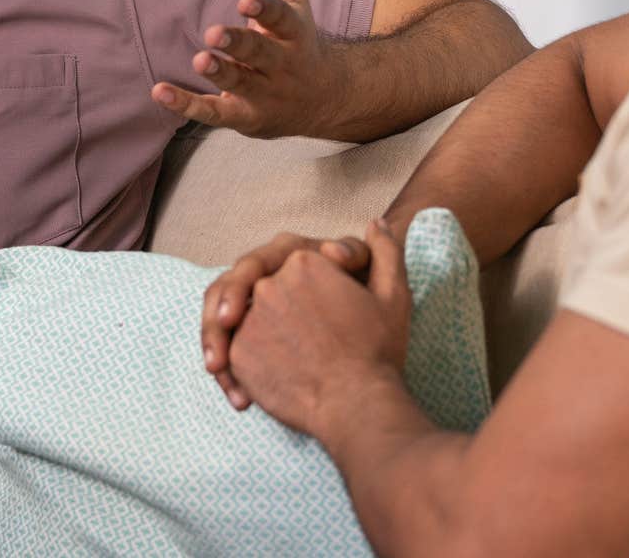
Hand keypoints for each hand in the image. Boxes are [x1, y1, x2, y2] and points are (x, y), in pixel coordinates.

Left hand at [151, 0, 345, 137]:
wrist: (323, 98)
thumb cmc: (299, 36)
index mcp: (295, 32)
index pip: (282, 19)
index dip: (265, 11)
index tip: (247, 1)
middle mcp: (282, 65)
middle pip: (260, 56)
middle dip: (239, 45)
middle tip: (214, 34)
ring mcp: (263, 93)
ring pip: (239, 85)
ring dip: (219, 74)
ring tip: (199, 60)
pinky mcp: (243, 116)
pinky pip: (213, 113)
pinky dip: (186, 104)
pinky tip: (159, 91)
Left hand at [229, 219, 412, 435]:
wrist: (358, 405)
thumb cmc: (377, 350)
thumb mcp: (393, 294)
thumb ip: (385, 251)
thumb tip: (376, 223)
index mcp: (304, 260)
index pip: (296, 266)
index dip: (310, 290)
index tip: (324, 314)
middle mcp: (270, 283)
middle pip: (268, 290)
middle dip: (281, 312)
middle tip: (301, 340)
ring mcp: (250, 319)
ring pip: (245, 321)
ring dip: (257, 337)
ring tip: (281, 365)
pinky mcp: (238, 354)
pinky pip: (235, 352)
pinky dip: (244, 366)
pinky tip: (265, 386)